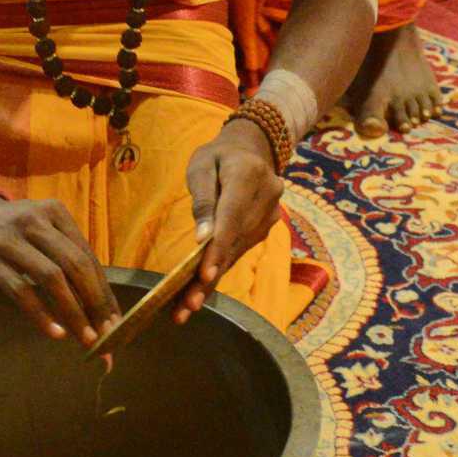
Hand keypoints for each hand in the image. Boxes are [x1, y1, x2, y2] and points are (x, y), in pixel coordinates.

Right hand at [0, 193, 117, 338]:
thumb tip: (96, 304)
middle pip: (75, 266)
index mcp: (55, 214)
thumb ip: (65, 257)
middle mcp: (36, 222)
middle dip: (96, 304)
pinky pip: (21, 290)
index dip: (104, 291)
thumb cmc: (9, 230)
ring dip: (74, 312)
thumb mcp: (40, 230)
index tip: (116, 322)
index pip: (88, 257)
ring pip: (52, 278)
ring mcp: (11, 240)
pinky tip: (55, 333)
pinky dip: (41, 314)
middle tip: (108, 336)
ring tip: (87, 339)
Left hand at [175, 121, 283, 319]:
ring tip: (186, 307)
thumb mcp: (201, 165)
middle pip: (235, 243)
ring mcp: (271, 215)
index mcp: (249, 175)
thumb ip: (202, 199)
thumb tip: (202, 238)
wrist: (252, 148)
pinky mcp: (266, 227)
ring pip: (238, 252)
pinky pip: (240, 251)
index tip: (204, 275)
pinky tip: (201, 292)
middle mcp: (267, 198)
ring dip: (213, 281)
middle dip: (210, 275)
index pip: (232, 218)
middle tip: (186, 305)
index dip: (219, 249)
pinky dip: (220, 269)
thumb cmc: (218, 155)